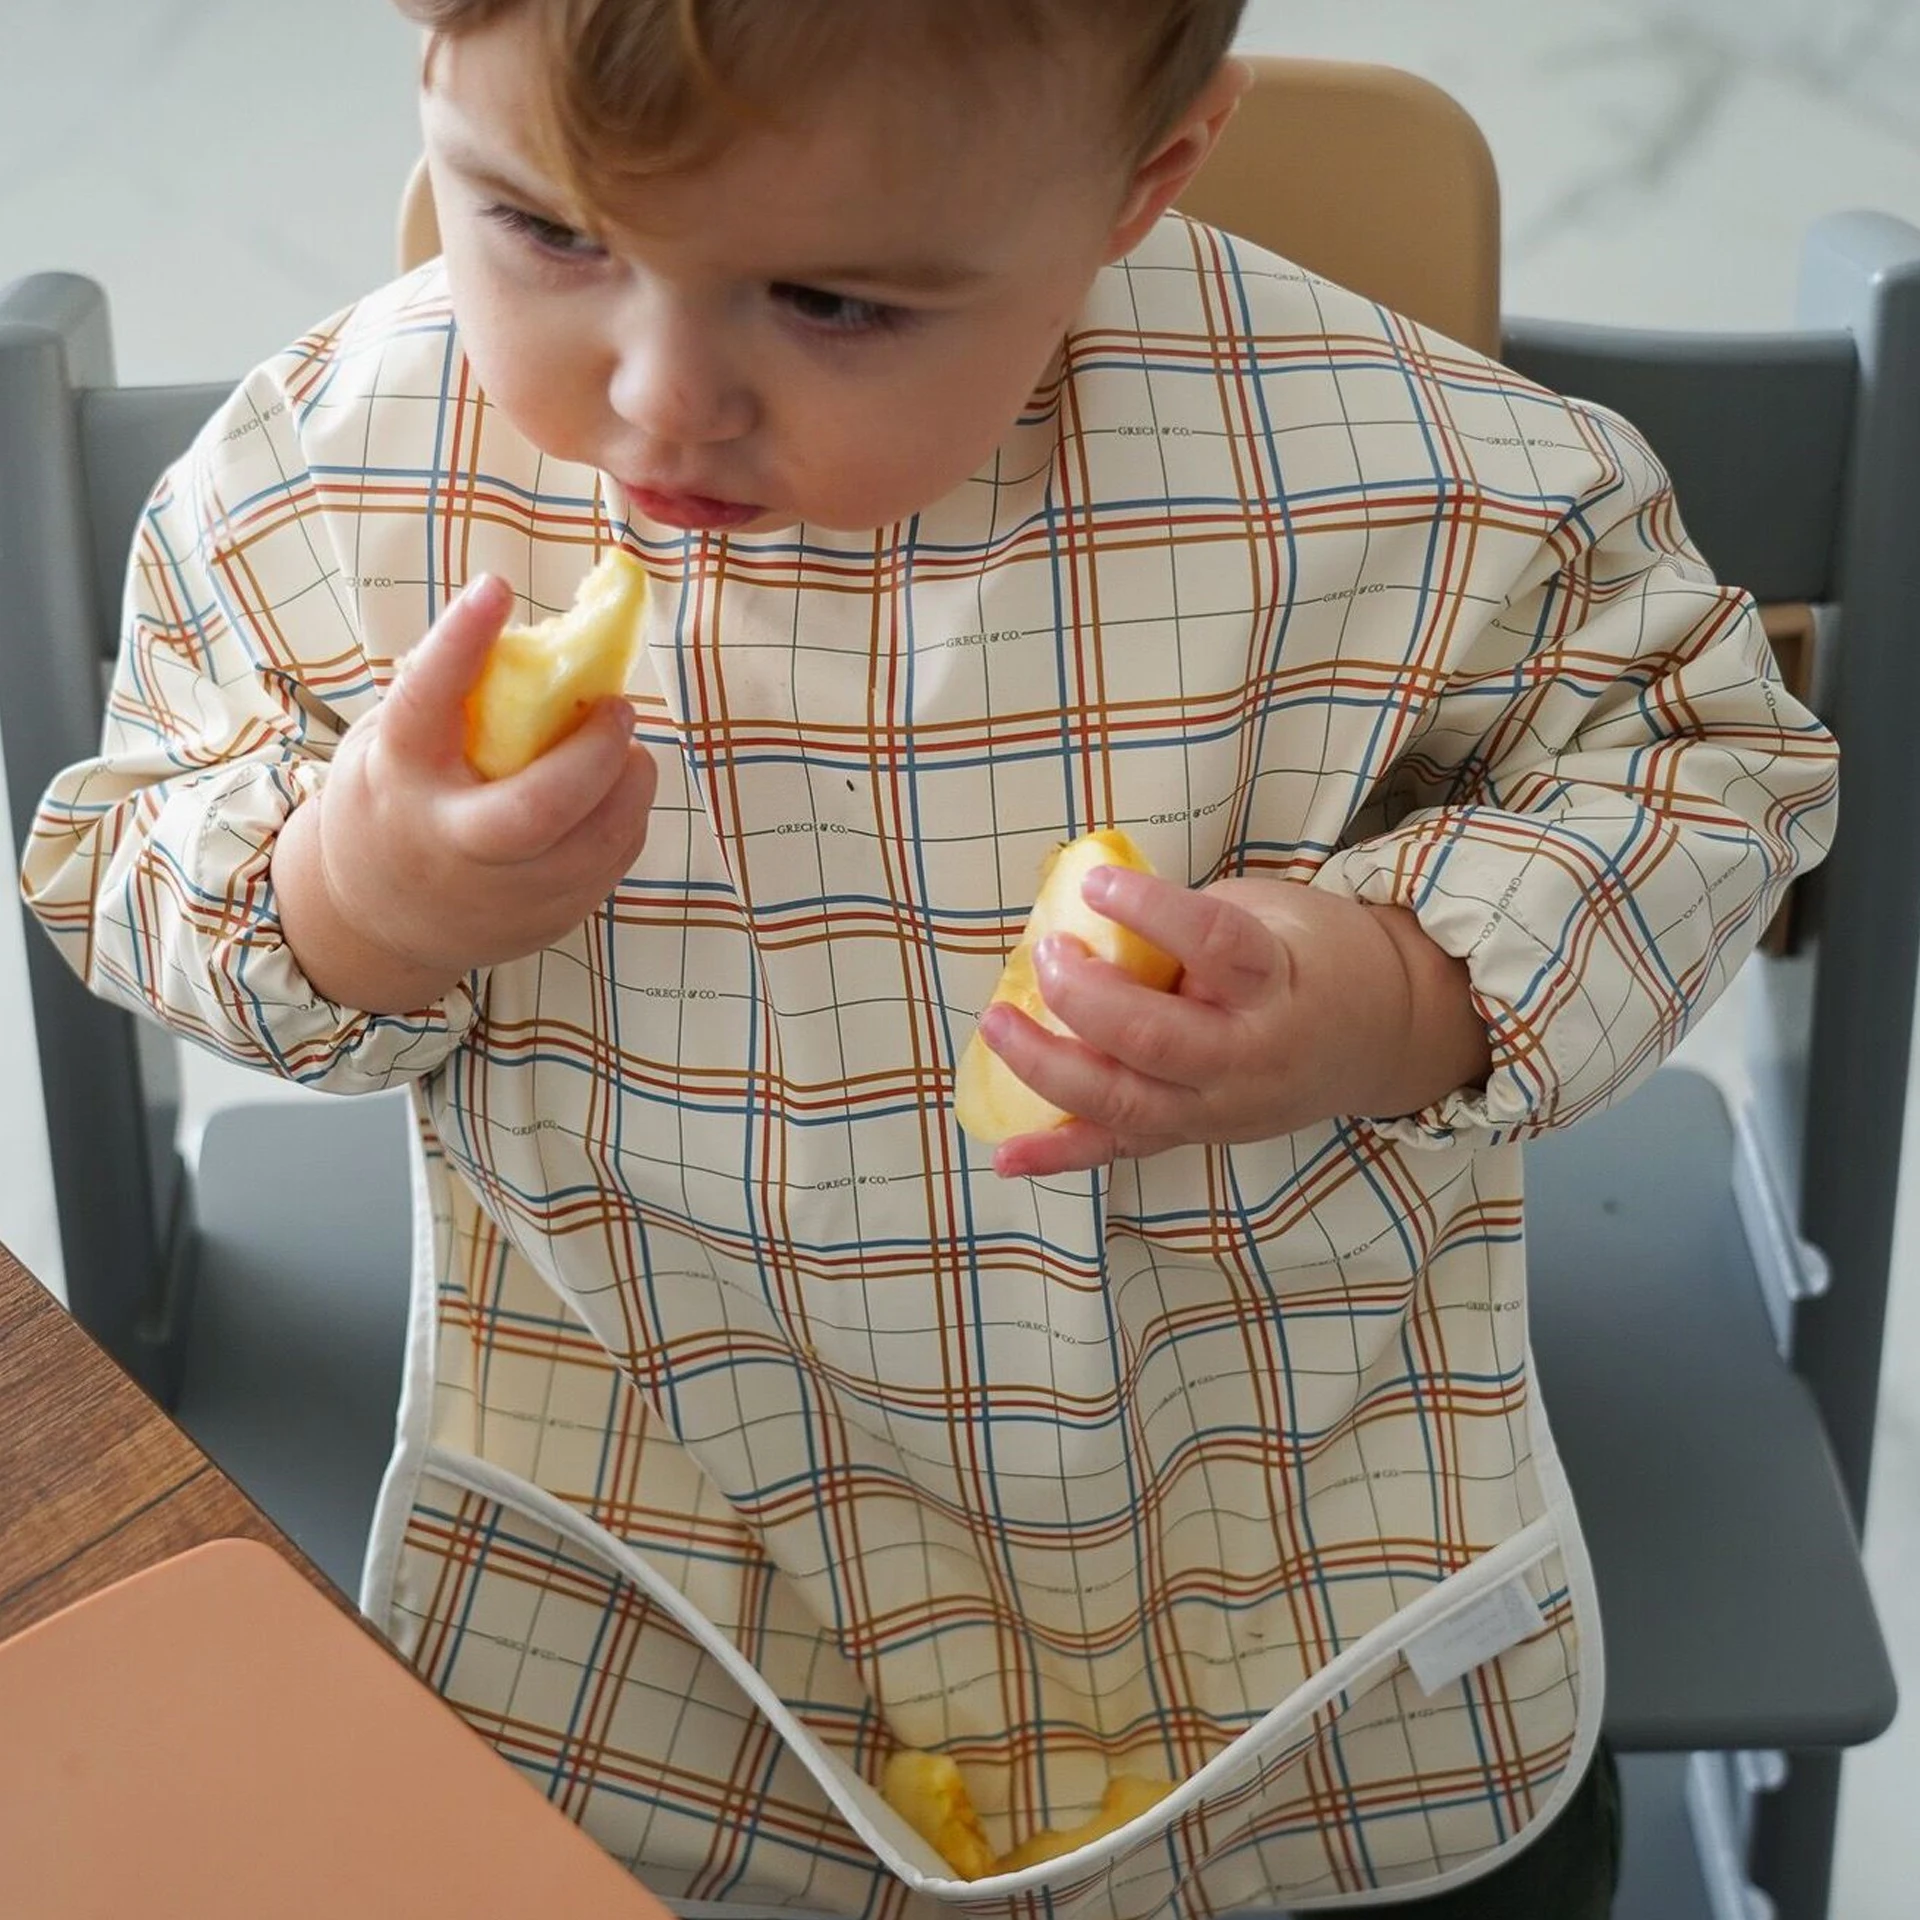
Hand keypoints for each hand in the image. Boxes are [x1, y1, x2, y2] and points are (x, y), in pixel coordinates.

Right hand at [274, 575, 656, 1010]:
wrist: (376, 920)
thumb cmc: (397, 802)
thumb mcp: (392, 746)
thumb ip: (450, 702)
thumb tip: (539, 640)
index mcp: (401, 777)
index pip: (425, 703)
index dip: (460, 642)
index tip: (496, 586)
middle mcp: (452, 843)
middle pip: (538, 809)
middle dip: (593, 753)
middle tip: (617, 707)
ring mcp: (506, 893)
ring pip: (598, 841)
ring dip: (629, 779)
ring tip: (621, 742)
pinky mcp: (550, 918)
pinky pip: (613, 861)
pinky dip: (626, 814)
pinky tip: (613, 788)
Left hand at [976, 868, 1490, 1178]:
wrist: (1380, 1036)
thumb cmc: (1310, 958)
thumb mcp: (1269, 914)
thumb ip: (1187, 922)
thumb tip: (1087, 914)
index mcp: (1278, 983)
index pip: (1214, 945)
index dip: (1149, 911)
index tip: (1095, 883)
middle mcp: (1251, 1057)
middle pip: (1155, 1038)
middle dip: (1083, 997)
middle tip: (1045, 952)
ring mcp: (1221, 1110)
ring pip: (1126, 1102)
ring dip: (1049, 1066)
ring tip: (998, 1021)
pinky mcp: (1195, 1137)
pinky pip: (1120, 1151)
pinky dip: (1059, 1155)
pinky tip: (1006, 1156)